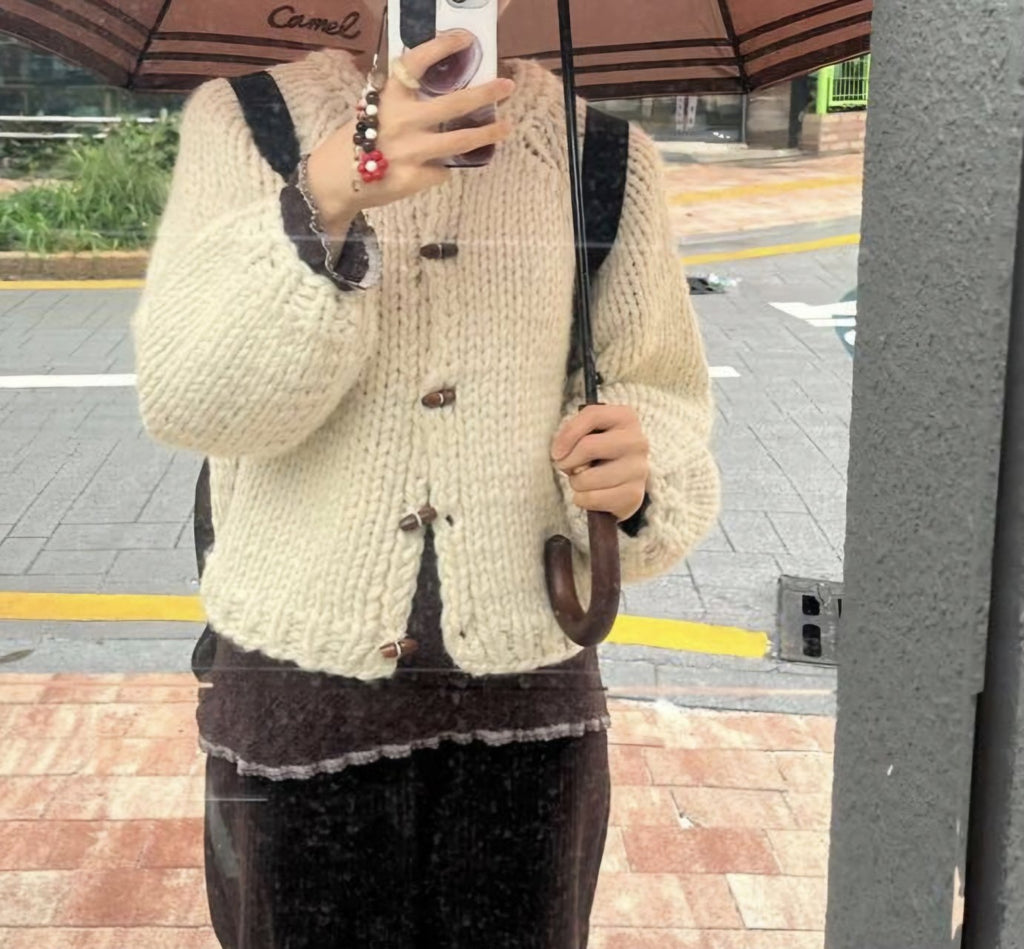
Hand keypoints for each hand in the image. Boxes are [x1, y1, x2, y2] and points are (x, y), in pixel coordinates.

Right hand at [306, 30, 514, 233]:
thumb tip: (443, 91)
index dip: (442, 47)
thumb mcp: (374, 109)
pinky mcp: (414, 178)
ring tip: (505, 127)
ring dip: (487, 134)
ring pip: (459, 141)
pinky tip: (434, 168)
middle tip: (507, 86)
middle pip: (453, 104)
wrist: (335, 180)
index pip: (416, 63)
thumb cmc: (358, 141)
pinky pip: (443, 170)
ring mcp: (410, 150)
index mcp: (389, 96)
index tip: (466, 39)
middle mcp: (401, 120)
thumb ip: (404, 101)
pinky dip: (444, 168)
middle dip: (485, 93)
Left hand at [551, 404, 650, 522]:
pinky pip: (592, 498)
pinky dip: (582, 499)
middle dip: (568, 461)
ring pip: (586, 478)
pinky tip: (591, 493)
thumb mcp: (587, 432)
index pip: (592, 416)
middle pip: (587, 446)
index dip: (567, 434)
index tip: (556, 452)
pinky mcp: (634, 494)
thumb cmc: (600, 450)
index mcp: (626, 417)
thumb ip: (573, 433)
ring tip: (584, 478)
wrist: (624, 479)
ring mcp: (638, 469)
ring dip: (575, 482)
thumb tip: (561, 456)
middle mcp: (637, 441)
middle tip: (568, 466)